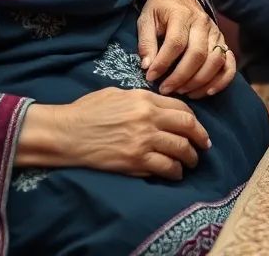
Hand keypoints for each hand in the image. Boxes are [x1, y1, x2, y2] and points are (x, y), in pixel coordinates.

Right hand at [17, 88, 211, 179]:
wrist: (65, 133)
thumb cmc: (87, 111)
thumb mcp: (118, 94)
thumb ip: (142, 99)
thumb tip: (160, 107)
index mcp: (145, 99)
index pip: (182, 108)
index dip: (194, 120)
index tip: (197, 129)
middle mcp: (149, 118)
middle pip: (188, 127)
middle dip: (200, 138)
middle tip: (203, 147)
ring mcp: (143, 140)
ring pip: (181, 149)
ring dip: (190, 158)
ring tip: (191, 163)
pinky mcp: (135, 161)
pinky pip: (165, 167)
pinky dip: (174, 172)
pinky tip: (175, 174)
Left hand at [137, 0, 235, 97]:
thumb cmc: (161, 9)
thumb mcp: (146, 19)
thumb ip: (146, 42)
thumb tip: (147, 66)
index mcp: (182, 15)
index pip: (176, 43)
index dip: (163, 63)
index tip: (151, 77)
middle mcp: (203, 24)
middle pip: (197, 54)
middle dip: (181, 77)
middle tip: (166, 89)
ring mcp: (216, 33)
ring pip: (215, 61)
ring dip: (200, 81)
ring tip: (182, 91)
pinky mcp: (223, 42)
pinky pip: (229, 63)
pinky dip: (222, 80)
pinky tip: (207, 92)